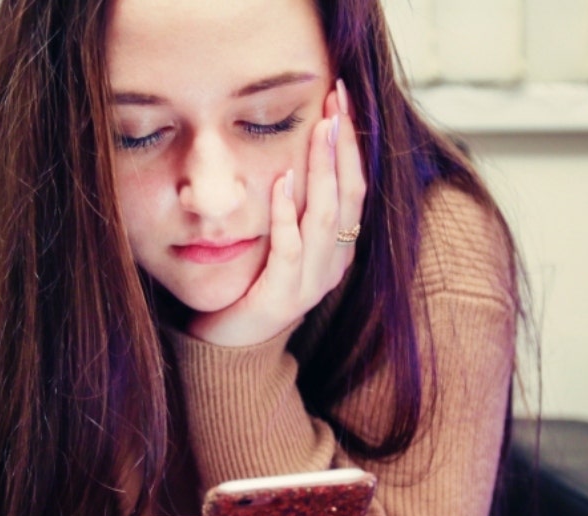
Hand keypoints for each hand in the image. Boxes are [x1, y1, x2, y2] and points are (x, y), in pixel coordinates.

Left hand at [188, 80, 366, 346]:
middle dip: (344, 144)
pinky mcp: (283, 296)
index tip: (343, 99)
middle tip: (337, 100)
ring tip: (319, 129)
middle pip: (350, 194)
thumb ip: (293, 205)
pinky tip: (282, 180)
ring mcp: (312, 282)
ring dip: (323, 169)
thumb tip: (292, 151)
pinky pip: (289, 248)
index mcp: (339, 247)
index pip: (356, 186)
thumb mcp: (280, 239)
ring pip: (327, 217)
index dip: (352, 142)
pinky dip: (286, 212)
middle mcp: (334, 262)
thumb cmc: (252, 283)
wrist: (231, 344)